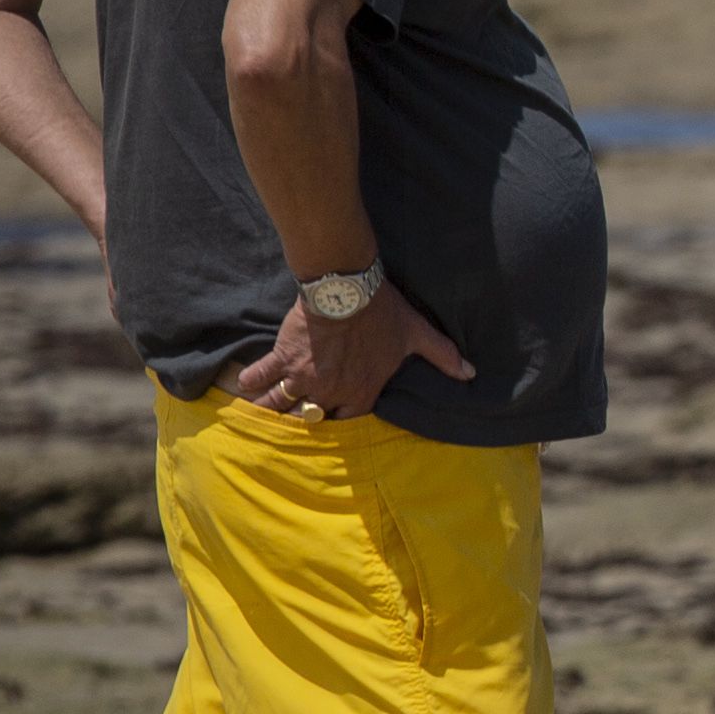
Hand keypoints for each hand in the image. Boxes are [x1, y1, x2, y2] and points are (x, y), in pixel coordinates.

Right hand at [230, 285, 470, 423]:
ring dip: (271, 412)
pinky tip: (243, 389)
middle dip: (303, 423)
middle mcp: (331, 392)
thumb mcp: (417, 334)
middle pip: (311, 421)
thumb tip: (471, 373)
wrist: (347, 289)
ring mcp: (304, 379)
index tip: (332, 421)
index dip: (340, 422)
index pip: (350, 421)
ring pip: (280, 407)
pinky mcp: (282, 359)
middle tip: (292, 425)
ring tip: (260, 418)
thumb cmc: (383, 311)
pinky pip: (259, 379)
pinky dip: (250, 385)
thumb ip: (443, 356)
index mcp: (362, 391)